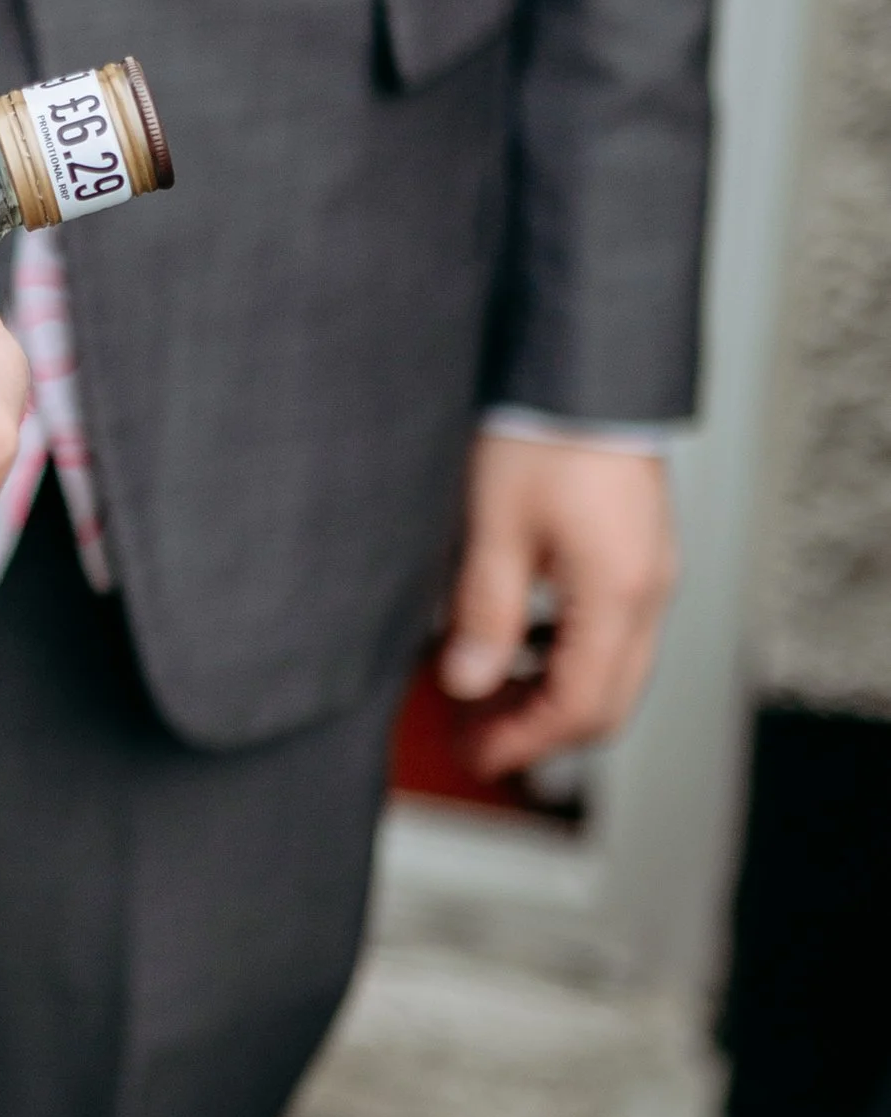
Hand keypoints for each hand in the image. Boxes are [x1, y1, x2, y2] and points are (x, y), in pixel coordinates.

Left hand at [437, 430, 677, 778]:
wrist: (581, 361)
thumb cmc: (542, 428)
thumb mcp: (494, 527)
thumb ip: (483, 613)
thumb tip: (467, 682)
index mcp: (618, 594)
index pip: (579, 706)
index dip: (524, 740)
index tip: (475, 754)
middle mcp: (648, 588)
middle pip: (606, 699)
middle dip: (539, 727)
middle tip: (473, 734)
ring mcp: (649, 569)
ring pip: (612, 666)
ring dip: (550, 689)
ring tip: (483, 688)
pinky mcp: (637, 547)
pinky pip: (612, 625)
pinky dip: (564, 649)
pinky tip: (515, 637)